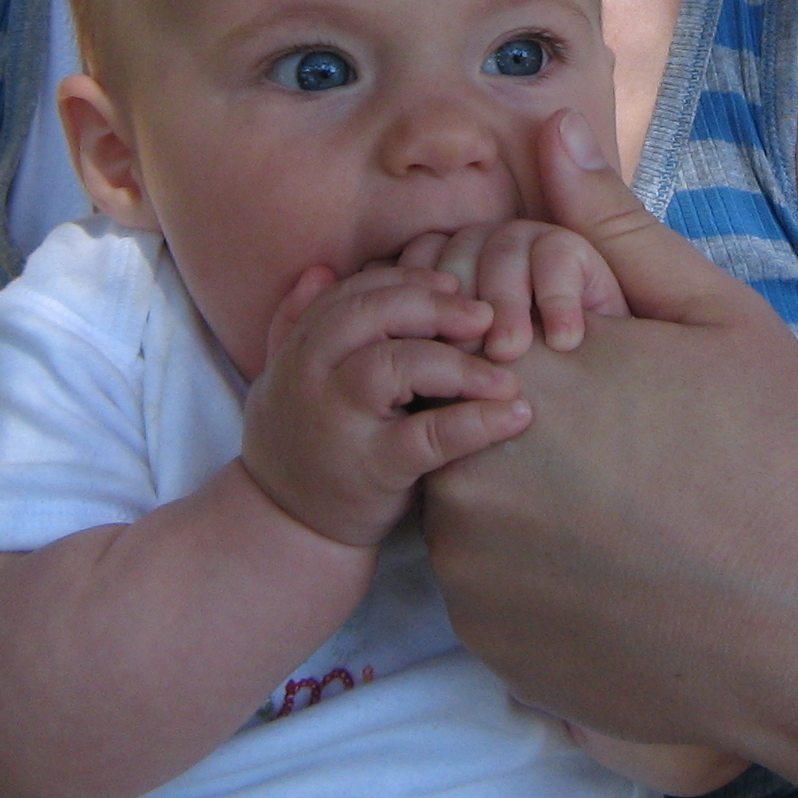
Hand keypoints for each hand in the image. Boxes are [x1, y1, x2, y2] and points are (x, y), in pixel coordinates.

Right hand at [242, 263, 531, 549]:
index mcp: (300, 350)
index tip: (453, 284)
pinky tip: (515, 416)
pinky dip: (476, 422)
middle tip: (486, 315)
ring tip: (505, 374)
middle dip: (435, 307)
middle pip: (374, 315)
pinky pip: (429, 436)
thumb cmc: (299, 445)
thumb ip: (296, 322)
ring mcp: (339, 423)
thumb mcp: (283, 379)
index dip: (409, 281)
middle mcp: (311, 378)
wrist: (286, 529)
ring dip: (459, 362)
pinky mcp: (372, 469)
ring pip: (397, 366)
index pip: (356, 292)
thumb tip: (321, 268)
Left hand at [419, 111, 797, 755]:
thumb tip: (549, 132)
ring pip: (464, 499)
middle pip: (460, 407)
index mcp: (524, 370)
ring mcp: (470, 570)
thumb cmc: (792, 459)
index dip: (532, 332)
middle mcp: (471, 469)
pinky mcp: (488, 645)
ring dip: (521, 494)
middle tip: (630, 449)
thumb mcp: (715, 318)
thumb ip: (613, 228)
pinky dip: (532, 572)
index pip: (468, 316)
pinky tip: (623, 572)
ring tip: (633, 511)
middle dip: (524, 414)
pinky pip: (483, 584)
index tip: (595, 359)